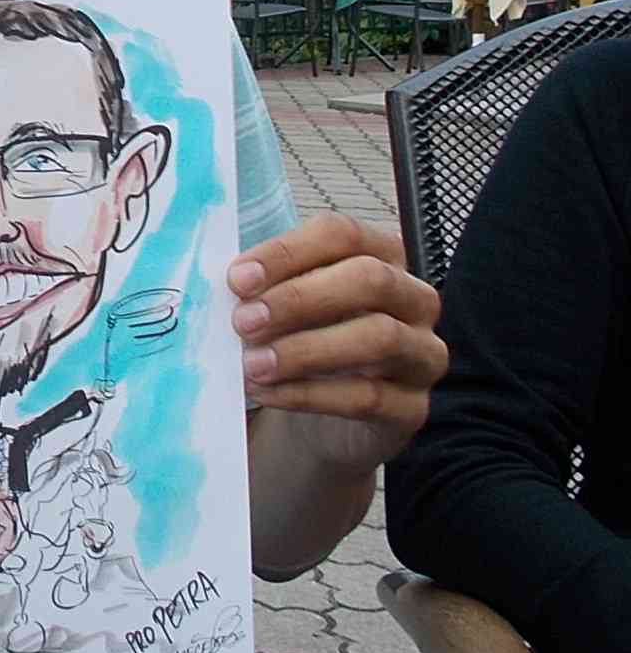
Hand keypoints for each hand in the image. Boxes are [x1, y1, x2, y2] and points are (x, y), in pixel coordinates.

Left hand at [230, 214, 445, 474]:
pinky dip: (309, 394)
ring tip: (252, 364)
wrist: (327, 417)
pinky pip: (368, 397)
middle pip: (369, 279)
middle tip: (244, 321)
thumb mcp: (289, 304)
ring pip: (379, 337)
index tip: (238, 279)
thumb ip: (266, 286)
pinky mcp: (414, 407)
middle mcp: (414, 298)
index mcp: (383, 255)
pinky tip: (268, 392)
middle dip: (300, 298)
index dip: (288, 252)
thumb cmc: (305, 340)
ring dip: (305, 349)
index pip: (343, 234)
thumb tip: (230, 282)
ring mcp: (423, 354)